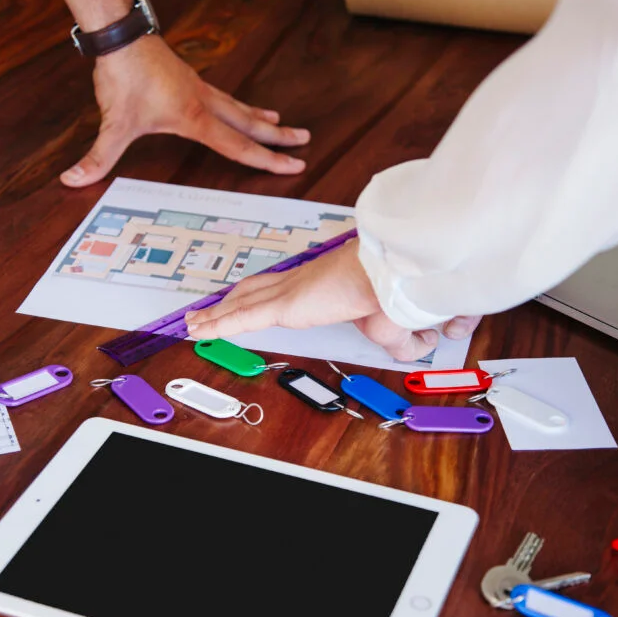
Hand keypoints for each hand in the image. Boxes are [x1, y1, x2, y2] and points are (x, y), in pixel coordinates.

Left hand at [61, 35, 310, 185]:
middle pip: (250, 122)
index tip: (294, 165)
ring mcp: (198, 88)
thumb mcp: (112, 123)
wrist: (121, 36)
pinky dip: (238, 104)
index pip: (238, 145)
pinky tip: (238, 106)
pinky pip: (223, 96)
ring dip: (261, 118)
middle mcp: (203, 102)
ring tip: (281, 123)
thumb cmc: (123, 77)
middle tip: (305, 141)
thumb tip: (73, 181)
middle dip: (278, 136)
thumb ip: (97, 156)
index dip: (267, 159)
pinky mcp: (189, 80)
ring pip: (239, 106)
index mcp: (194, 117)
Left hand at [184, 240, 481, 360]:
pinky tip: (200, 329)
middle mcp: (302, 281)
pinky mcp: (284, 306)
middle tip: (209, 306)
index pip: (285, 285)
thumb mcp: (404, 319)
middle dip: (232, 298)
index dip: (264, 291)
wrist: (396, 272)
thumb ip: (408, 334)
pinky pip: (243, 318)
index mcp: (324, 281)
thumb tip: (423, 343)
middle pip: (256, 289)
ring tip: (194, 321)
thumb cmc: (401, 285)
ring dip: (217, 312)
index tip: (251, 296)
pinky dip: (219, 324)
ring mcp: (290, 291)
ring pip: (242, 302)